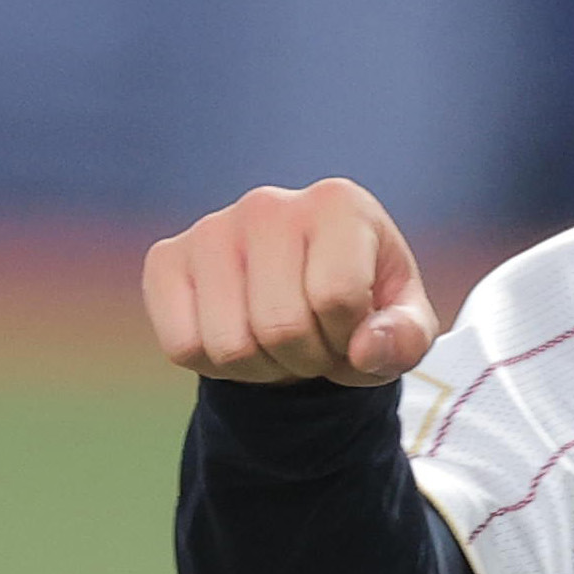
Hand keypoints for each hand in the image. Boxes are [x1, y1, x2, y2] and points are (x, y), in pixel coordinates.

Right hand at [143, 179, 442, 387]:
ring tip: (282, 341)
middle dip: (307, 358)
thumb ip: (404, 339)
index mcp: (338, 204)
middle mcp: (268, 204)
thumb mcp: (406, 326)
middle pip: (280, 328)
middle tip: (317, 342)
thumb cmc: (364, 308)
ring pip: (230, 346)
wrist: (304, 299)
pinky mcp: (166, 260)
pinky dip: (217, 366)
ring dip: (264, 368)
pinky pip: (184, 346)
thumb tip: (363, 348)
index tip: (355, 330)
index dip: (351, 339)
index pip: (336, 298)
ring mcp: (211, 228)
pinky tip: (241, 336)